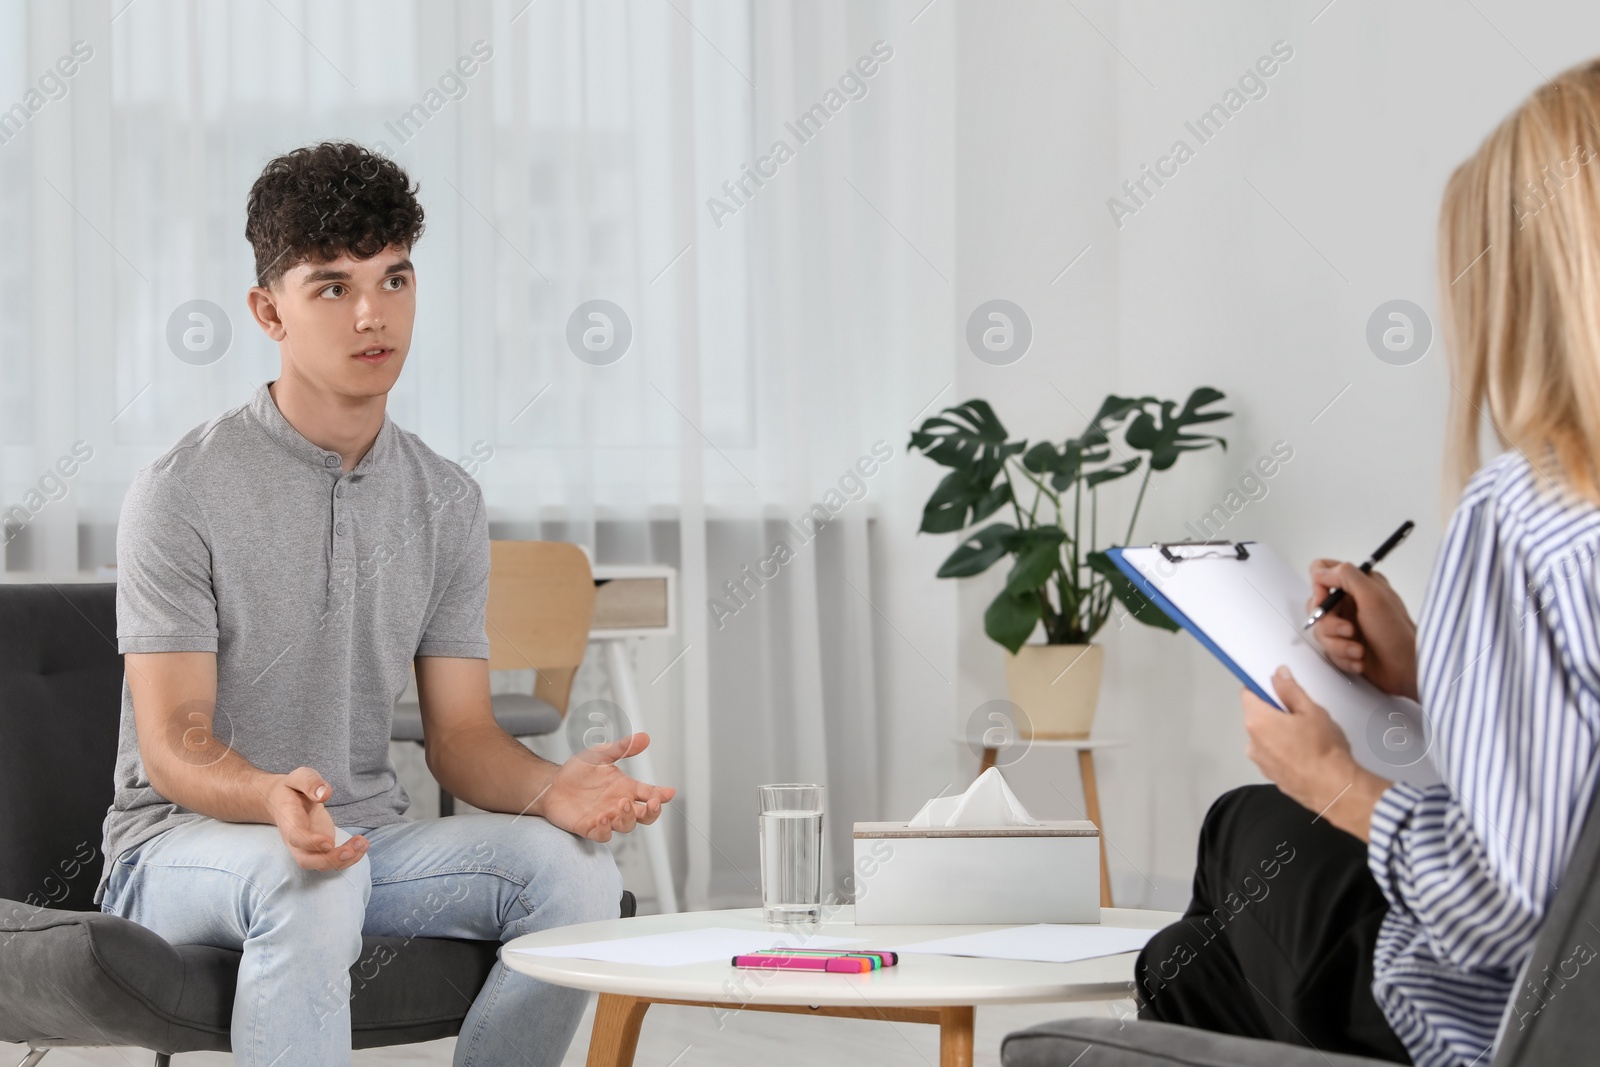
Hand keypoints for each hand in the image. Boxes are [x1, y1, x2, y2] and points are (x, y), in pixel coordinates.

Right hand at [266, 767, 368, 869]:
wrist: (283, 800)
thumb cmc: (293, 788)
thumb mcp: (300, 777)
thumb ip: (310, 782)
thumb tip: (325, 794)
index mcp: (289, 820)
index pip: (295, 837)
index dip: (311, 843)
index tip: (329, 842)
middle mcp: (295, 840)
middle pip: (306, 860)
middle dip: (330, 860)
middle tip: (351, 850)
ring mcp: (308, 847)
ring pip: (321, 864)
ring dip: (344, 859)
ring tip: (363, 843)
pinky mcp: (321, 848)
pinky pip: (332, 860)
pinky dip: (350, 857)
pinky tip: (363, 845)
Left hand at [534, 733, 676, 841]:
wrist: (551, 785)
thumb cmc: (578, 771)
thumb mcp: (601, 754)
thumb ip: (622, 748)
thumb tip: (644, 737)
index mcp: (626, 788)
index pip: (650, 793)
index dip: (662, 795)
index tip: (669, 792)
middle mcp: (619, 805)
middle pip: (645, 815)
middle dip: (652, 812)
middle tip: (652, 803)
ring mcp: (606, 818)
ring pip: (627, 826)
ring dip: (629, 818)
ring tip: (622, 804)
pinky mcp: (589, 828)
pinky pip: (603, 835)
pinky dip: (605, 829)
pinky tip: (602, 818)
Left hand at [1241, 668, 1389, 841]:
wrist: (1334, 788)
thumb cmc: (1323, 752)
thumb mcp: (1310, 710)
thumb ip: (1290, 690)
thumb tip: (1279, 676)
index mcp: (1258, 721)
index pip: (1248, 694)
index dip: (1262, 687)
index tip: (1275, 686)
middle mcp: (1253, 742)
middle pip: (1257, 715)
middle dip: (1276, 711)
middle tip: (1300, 713)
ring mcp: (1260, 761)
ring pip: (1266, 736)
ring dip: (1280, 732)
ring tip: (1307, 735)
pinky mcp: (1271, 774)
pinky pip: (1274, 754)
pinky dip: (1285, 750)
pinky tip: (1306, 751)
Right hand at [1308, 558, 1418, 700]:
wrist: (1405, 671)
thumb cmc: (1396, 635)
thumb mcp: (1373, 598)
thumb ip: (1346, 576)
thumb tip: (1320, 572)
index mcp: (1360, 584)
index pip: (1322, 571)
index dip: (1317, 585)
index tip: (1324, 601)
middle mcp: (1351, 602)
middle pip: (1316, 605)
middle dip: (1329, 624)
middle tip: (1349, 631)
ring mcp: (1346, 623)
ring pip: (1320, 630)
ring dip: (1338, 645)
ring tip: (1358, 651)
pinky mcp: (1344, 644)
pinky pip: (1328, 649)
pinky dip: (1343, 656)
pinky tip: (1359, 659)